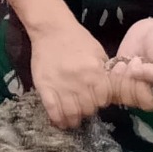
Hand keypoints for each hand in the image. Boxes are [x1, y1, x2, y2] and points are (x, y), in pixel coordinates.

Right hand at [25, 18, 140, 129]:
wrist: (51, 29)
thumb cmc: (77, 39)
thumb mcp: (97, 52)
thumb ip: (103, 71)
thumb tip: (108, 90)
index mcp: (95, 71)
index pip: (103, 99)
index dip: (101, 102)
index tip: (96, 100)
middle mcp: (80, 81)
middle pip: (89, 109)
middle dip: (88, 111)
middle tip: (84, 108)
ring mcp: (61, 86)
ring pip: (72, 113)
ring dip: (74, 119)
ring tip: (73, 119)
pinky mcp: (44, 88)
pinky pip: (53, 110)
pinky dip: (58, 120)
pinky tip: (60, 122)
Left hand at [108, 12, 152, 100]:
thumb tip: (135, 75)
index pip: (145, 101)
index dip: (139, 86)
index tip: (140, 67)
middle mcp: (143, 94)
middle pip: (127, 98)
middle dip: (128, 78)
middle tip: (135, 61)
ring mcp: (128, 86)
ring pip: (115, 92)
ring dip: (118, 76)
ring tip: (126, 62)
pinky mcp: (116, 77)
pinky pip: (106, 83)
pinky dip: (109, 73)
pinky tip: (118, 62)